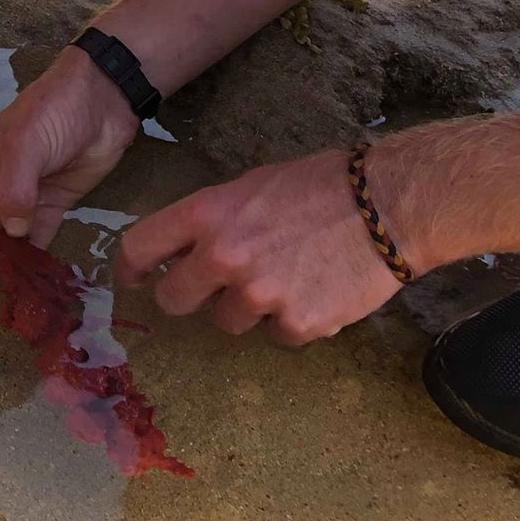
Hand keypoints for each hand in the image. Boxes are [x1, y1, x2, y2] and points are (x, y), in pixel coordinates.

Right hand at [0, 46, 138, 272]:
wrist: (104, 102)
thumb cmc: (52, 112)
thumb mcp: (24, 143)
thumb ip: (14, 189)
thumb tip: (13, 233)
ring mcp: (22, 196)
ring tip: (2, 269)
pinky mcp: (51, 205)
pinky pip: (34, 237)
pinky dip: (30, 255)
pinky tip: (31, 270)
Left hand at [114, 150, 403, 345]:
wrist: (388, 205)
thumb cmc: (320, 185)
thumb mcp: (251, 187)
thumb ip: (213, 220)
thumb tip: (184, 252)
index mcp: (207, 214)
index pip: (140, 247)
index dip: (131, 267)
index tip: (133, 278)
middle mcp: (224, 257)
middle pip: (174, 300)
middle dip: (188, 296)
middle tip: (213, 287)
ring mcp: (260, 295)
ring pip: (228, 321)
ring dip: (248, 308)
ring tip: (286, 276)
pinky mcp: (298, 325)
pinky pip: (277, 335)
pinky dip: (293, 320)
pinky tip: (317, 290)